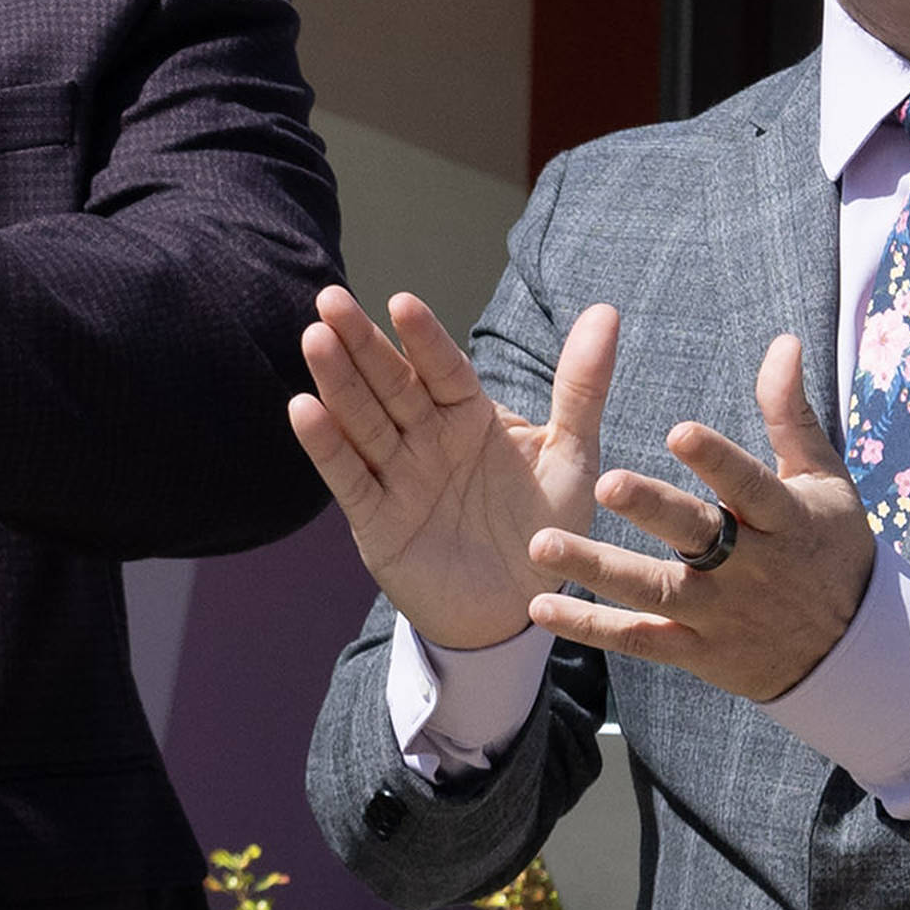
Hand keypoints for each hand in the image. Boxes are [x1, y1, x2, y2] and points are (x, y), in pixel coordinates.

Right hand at [294, 285, 608, 654]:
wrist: (518, 609)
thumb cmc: (545, 528)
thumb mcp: (572, 456)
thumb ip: (581, 387)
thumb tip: (605, 311)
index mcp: (470, 416)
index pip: (442, 368)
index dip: (422, 338)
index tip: (401, 302)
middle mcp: (427, 438)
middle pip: (390, 383)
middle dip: (360, 343)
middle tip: (330, 299)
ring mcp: (398, 476)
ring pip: (362, 421)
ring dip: (336, 382)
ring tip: (314, 340)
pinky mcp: (376, 520)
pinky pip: (349, 479)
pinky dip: (326, 447)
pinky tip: (304, 410)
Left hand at [521, 320, 878, 707]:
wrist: (853, 653)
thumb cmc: (829, 546)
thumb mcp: (823, 480)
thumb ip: (791, 414)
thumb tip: (783, 342)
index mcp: (784, 519)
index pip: (749, 485)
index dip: (717, 460)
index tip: (679, 430)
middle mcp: (752, 567)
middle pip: (697, 535)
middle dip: (652, 510)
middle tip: (603, 482)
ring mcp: (722, 613)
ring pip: (655, 591)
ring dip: (597, 569)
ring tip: (541, 545)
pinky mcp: (698, 651)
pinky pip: (640, 639)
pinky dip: (592, 628)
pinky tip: (541, 607)